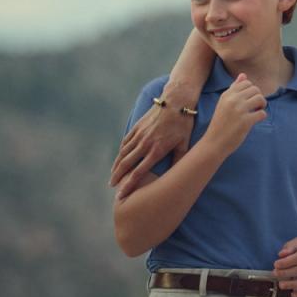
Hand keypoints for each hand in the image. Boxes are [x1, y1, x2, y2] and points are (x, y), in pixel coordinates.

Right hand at [111, 81, 198, 196]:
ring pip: (123, 153)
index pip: (138, 173)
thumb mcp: (185, 143)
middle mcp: (145, 144)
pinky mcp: (137, 127)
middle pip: (126, 164)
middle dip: (118, 177)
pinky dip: (121, 151)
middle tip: (112, 187)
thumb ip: (180, 160)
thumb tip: (180, 175)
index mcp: (156, 151)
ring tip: (113, 175)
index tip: (121, 195)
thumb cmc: (183, 123)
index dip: (128, 185)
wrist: (175, 101)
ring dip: (117, 165)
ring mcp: (139, 134)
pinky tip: (119, 157)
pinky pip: (125, 142)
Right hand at [203, 74, 266, 156]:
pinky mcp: (245, 122)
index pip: (246, 82)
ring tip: (257, 111)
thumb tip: (243, 75)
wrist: (214, 142)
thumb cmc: (220, 123)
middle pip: (255, 89)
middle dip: (258, 97)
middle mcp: (232, 100)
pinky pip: (262, 113)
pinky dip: (262, 116)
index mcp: (226, 95)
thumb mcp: (224, 104)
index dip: (251, 90)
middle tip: (255, 106)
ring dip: (262, 105)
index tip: (249, 99)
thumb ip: (233, 89)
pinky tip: (256, 120)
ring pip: (260, 98)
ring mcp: (239, 111)